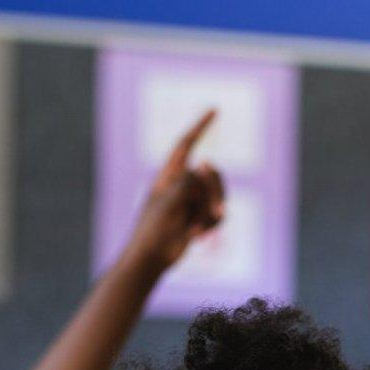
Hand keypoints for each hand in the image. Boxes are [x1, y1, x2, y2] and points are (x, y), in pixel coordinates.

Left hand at [120, 110, 225, 273]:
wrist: (150, 259)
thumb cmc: (152, 229)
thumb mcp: (168, 202)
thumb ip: (187, 181)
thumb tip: (203, 165)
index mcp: (169, 175)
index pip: (185, 144)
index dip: (200, 127)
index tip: (214, 110)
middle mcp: (183, 184)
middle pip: (211, 173)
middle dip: (215, 192)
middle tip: (213, 211)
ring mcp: (193, 201)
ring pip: (218, 194)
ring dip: (212, 212)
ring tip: (199, 230)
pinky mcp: (200, 217)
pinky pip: (218, 213)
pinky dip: (212, 224)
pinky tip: (198, 237)